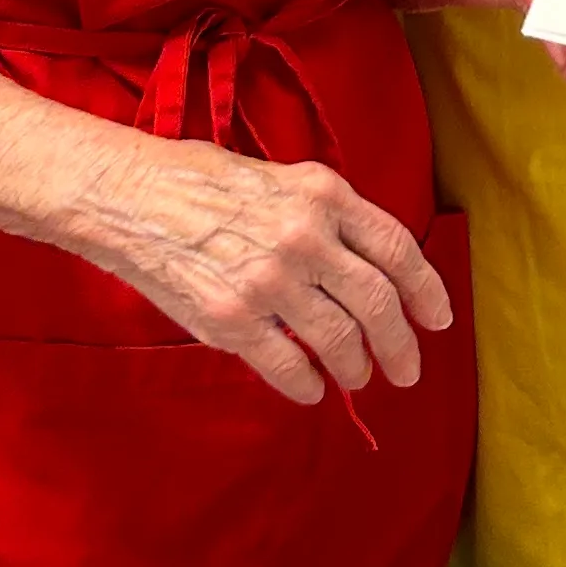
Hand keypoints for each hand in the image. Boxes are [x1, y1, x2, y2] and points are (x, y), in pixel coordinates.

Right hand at [74, 132, 452, 407]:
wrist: (127, 195)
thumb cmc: (199, 181)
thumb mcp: (279, 177)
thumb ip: (326, 217)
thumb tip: (366, 267)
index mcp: (323, 194)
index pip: (398, 248)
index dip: (427, 290)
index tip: (438, 319)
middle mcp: (306, 236)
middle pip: (379, 303)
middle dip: (402, 345)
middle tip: (407, 369)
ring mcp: (270, 281)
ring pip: (341, 341)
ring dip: (357, 366)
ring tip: (357, 376)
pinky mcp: (233, 319)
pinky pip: (290, 367)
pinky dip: (309, 386)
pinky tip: (312, 388)